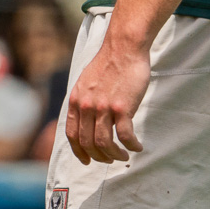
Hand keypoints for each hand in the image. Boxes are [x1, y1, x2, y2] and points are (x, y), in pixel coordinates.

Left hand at [64, 30, 149, 164]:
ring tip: (123, 156)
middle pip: (88, 143)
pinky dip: (131, 146)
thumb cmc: (109, 65)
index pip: (72, 135)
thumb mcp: (86, 83)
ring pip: (104, 143)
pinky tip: (137, 146)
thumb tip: (84, 119)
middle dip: (99, 156)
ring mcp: (103, 107)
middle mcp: (86, 106)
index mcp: (76, 100)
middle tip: (110, 159)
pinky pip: (125, 136)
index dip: (79, 151)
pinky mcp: (122, 107)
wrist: (123, 48)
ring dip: (115, 155)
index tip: (87, 160)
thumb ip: (83, 101)